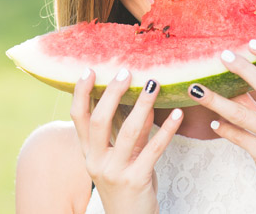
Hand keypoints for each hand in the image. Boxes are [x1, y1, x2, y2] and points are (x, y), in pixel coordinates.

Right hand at [71, 68, 183, 213]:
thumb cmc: (126, 184)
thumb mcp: (122, 156)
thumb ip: (130, 130)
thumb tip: (144, 100)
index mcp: (88, 153)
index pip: (78, 118)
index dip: (81, 93)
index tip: (89, 70)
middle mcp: (96, 161)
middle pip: (99, 120)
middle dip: (112, 93)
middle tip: (126, 72)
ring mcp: (115, 171)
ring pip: (129, 132)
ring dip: (143, 104)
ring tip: (154, 84)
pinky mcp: (137, 180)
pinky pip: (154, 149)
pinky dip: (167, 129)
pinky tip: (177, 114)